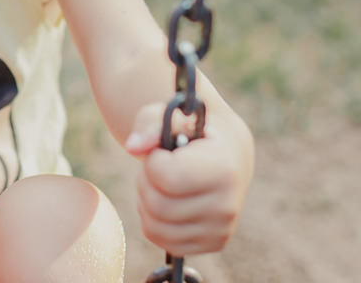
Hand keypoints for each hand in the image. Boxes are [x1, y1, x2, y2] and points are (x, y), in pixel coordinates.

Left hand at [124, 101, 251, 256]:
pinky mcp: (213, 244)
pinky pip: (163, 241)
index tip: (162, 152)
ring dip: (146, 201)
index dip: (153, 161)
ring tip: (161, 183)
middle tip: (157, 168)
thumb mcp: (170, 117)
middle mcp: (227, 204)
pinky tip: (166, 201)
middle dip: (146, 182)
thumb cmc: (191, 132)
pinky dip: (153, 221)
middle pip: (157, 205)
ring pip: (155, 227)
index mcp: (223, 168)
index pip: (167, 177)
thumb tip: (133, 146)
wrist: (226, 155)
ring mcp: (222, 229)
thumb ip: (149, 124)